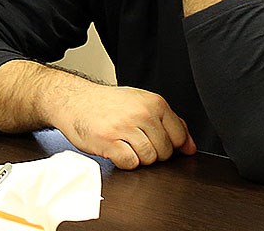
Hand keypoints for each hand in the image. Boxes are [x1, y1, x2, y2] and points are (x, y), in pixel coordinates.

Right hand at [49, 81, 195, 168]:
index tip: (156, 140)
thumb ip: (168, 122)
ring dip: (137, 157)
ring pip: (149, 159)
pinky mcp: (109, 142)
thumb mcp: (140, 102)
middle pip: (165, 152)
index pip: (179, 136)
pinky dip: (124, 161)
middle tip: (134, 140)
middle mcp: (141, 113)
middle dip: (152, 152)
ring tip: (124, 143)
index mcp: (153, 102)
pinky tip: (115, 149)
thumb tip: (190, 147)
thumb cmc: (106, 103)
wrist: (73, 100)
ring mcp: (124, 127)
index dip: (170, 144)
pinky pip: (130, 163)